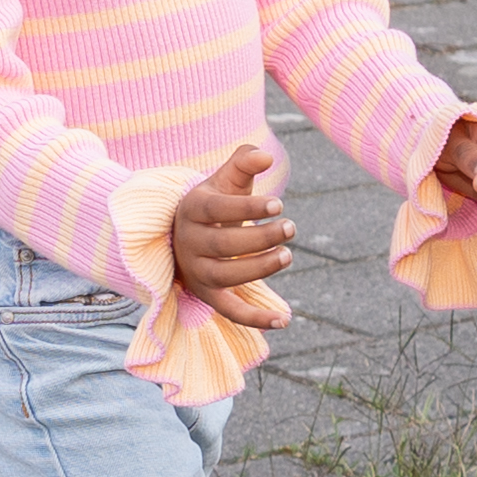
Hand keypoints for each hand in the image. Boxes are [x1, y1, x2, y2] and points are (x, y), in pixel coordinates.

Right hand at [165, 140, 292, 305]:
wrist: (185, 234)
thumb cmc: (215, 202)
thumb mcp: (226, 179)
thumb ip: (244, 162)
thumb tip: (266, 156)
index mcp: (192, 209)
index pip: (217, 210)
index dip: (248, 208)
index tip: (279, 204)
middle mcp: (189, 243)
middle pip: (223, 245)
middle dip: (260, 238)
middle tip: (291, 228)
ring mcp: (197, 272)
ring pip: (226, 276)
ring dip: (259, 268)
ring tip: (288, 255)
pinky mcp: (208, 295)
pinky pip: (230, 311)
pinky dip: (256, 319)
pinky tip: (285, 319)